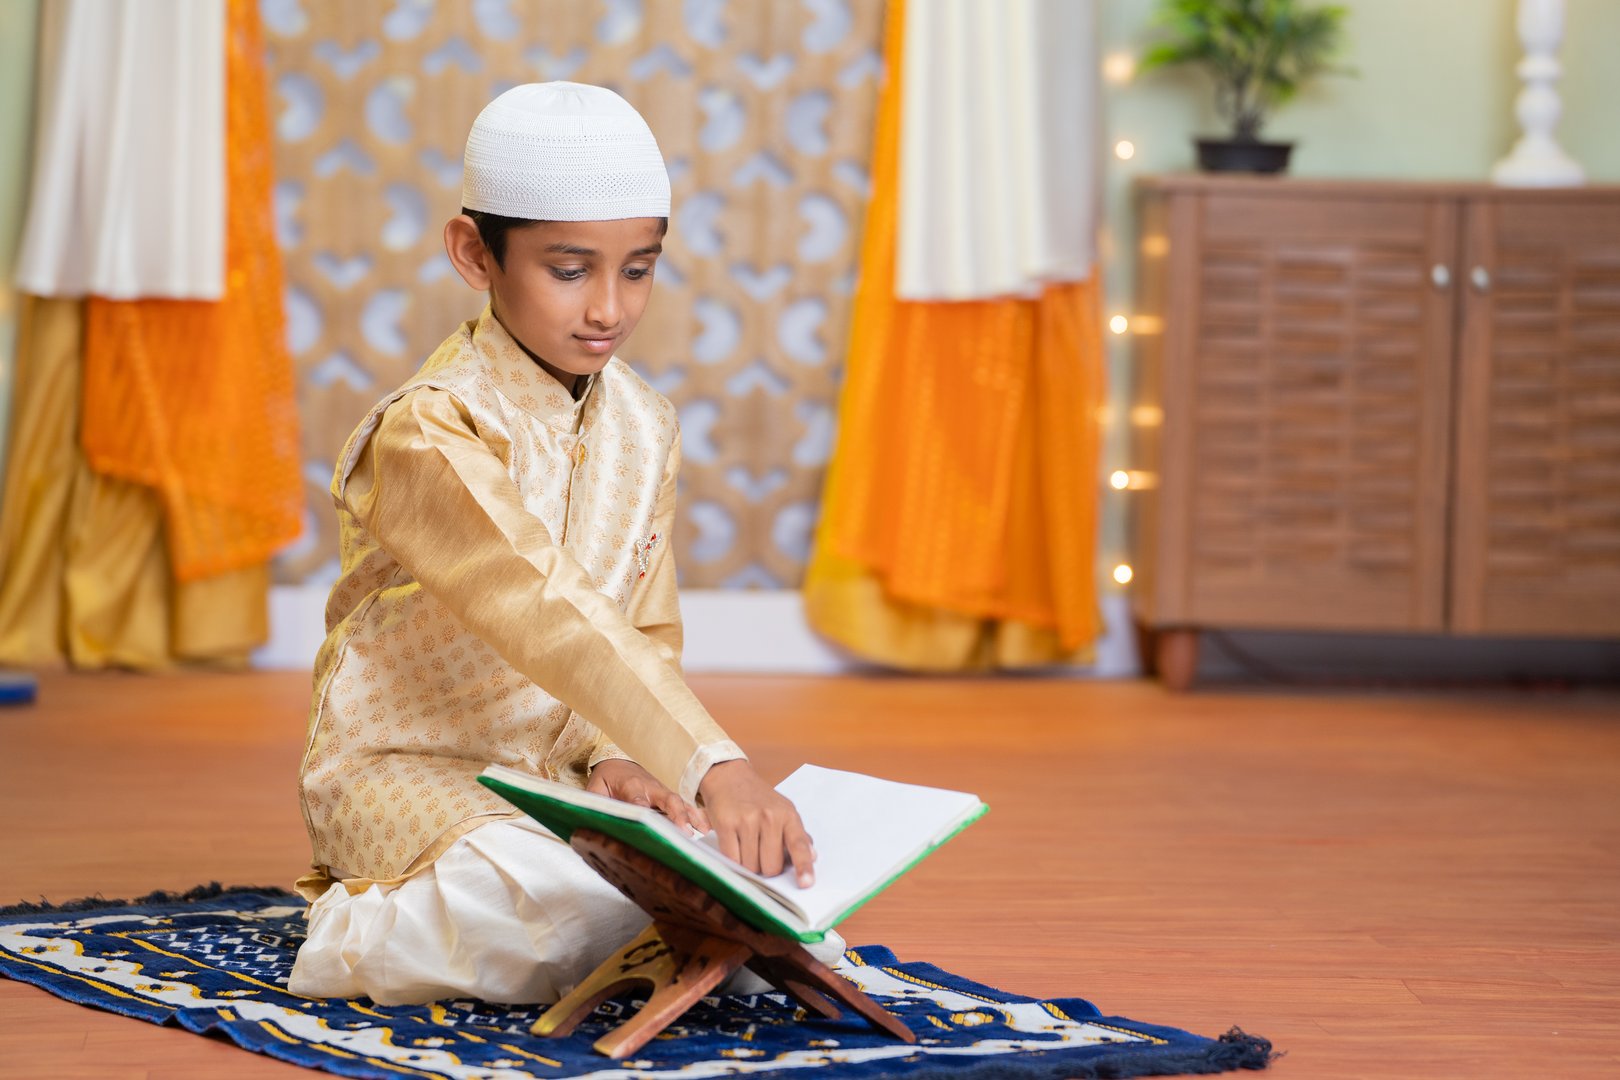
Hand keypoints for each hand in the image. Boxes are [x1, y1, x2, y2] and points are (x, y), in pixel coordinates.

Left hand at [587, 759, 709, 834]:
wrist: (618, 761)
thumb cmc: (607, 777)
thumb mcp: (595, 787)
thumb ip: (595, 801)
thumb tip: (593, 817)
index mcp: (630, 786)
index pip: (638, 799)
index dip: (644, 809)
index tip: (651, 822)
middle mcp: (650, 788)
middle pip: (667, 799)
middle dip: (677, 814)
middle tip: (685, 831)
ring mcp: (662, 791)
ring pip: (680, 802)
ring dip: (692, 816)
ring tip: (704, 831)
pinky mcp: (668, 796)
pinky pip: (685, 805)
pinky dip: (696, 814)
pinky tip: (707, 827)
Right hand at [698, 759, 815, 886]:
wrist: (729, 776)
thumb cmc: (757, 798)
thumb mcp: (783, 810)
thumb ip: (797, 834)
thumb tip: (813, 856)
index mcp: (788, 815)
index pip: (799, 845)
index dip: (803, 866)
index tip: (806, 883)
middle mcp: (770, 817)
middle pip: (771, 867)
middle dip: (766, 868)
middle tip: (760, 852)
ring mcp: (748, 820)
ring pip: (751, 867)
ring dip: (748, 865)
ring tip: (746, 845)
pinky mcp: (727, 824)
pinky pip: (732, 859)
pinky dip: (733, 860)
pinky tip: (734, 846)